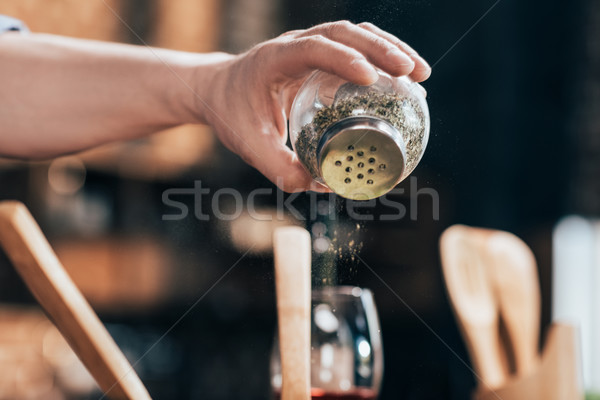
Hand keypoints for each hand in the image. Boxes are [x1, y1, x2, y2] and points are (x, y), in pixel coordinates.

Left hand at [199, 21, 430, 191]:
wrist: (219, 90)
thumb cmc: (232, 113)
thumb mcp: (249, 143)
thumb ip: (278, 166)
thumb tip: (318, 185)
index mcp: (275, 59)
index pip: (314, 48)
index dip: (344, 58)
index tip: (371, 78)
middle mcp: (295, 45)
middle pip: (344, 33)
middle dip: (382, 49)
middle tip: (411, 73)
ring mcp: (310, 46)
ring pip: (356, 34)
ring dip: (390, 49)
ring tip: (421, 75)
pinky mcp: (321, 56)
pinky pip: (356, 49)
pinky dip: (383, 59)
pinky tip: (405, 81)